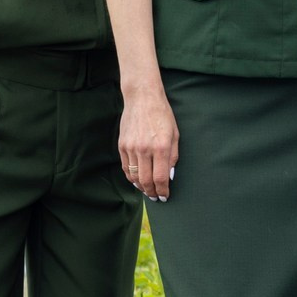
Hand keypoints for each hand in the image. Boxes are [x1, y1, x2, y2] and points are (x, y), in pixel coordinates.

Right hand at [117, 85, 178, 200]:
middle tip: (155, 197)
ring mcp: (131, 148)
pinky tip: (137, 180)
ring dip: (140, 187)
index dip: (163, 191)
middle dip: (151, 192)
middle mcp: (144, 150)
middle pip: (145, 181)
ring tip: (147, 190)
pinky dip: (131, 177)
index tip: (164, 197)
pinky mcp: (122, 145)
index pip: (161, 178)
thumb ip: (173, 157)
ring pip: (134, 176)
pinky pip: (126, 167)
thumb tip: (169, 176)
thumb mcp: (175, 135)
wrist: (142, 99)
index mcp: (161, 147)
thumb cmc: (162, 115)